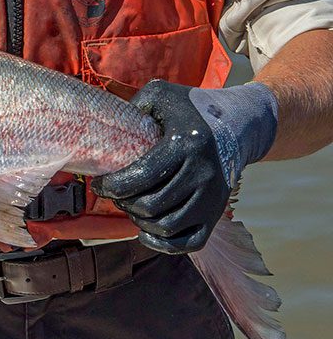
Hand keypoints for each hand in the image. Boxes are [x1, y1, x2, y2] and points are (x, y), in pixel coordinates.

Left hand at [91, 80, 277, 254]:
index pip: (141, 176)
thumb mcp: (161, 94)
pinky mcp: (216, 214)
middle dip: (122, 202)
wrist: (239, 123)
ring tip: (130, 206)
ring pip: (166, 226)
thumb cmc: (191, 108)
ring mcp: (212, 197)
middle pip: (150, 205)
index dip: (112, 186)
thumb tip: (106, 126)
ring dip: (139, 221)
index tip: (99, 184)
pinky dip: (163, 244)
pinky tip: (145, 232)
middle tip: (114, 193)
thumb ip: (133, 105)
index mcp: (186, 144)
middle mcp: (202, 173)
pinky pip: (189, 243)